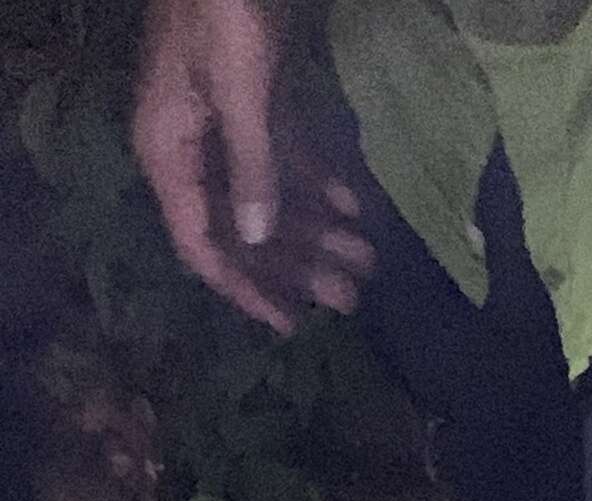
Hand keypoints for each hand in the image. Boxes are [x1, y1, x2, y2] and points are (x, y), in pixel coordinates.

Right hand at [134, 0, 372, 334]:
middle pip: (245, 229)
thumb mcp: (239, 90)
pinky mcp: (256, 100)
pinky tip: (356, 209)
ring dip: (318, 232)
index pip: (202, 244)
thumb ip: (250, 164)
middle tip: (353, 297)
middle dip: (299, 265)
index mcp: (169, 150)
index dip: (246, 289)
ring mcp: (225, 123)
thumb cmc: (226, 9)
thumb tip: (257, 238)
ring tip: (369, 262)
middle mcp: (193, 145)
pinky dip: (320, 184)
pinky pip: (287, 159)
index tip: (289, 325)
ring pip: (271, 198)